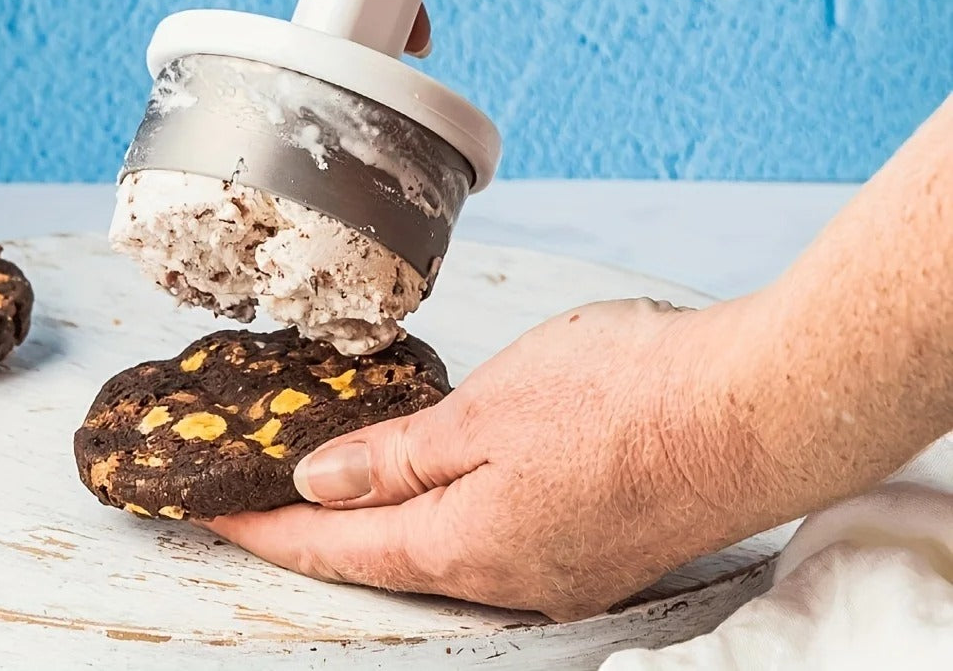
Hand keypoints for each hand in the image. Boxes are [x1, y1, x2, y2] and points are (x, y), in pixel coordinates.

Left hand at [202, 297, 771, 620]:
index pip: (338, 549)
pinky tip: (445, 475)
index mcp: (467, 543)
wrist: (751, 410)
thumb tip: (323, 482)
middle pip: (387, 558)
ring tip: (343, 479)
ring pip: (441, 546)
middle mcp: (509, 576)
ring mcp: (557, 567)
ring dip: (386, 516)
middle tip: (271, 492)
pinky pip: (494, 535)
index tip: (221, 517)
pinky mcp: (594, 542)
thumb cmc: (627, 396)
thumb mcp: (488, 409)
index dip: (270, 532)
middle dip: (322, 530)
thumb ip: (399, 455)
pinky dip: (448, 506)